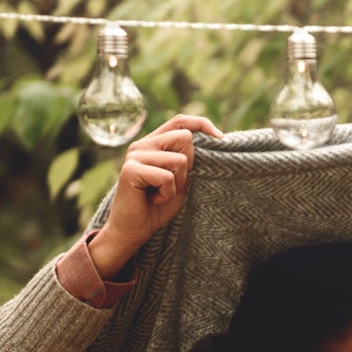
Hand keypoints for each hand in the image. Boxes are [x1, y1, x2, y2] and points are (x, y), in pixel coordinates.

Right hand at [89, 114, 224, 276]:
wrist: (133, 230)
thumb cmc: (157, 206)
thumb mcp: (180, 180)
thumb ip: (188, 160)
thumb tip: (210, 140)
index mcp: (153, 143)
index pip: (180, 121)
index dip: (202, 124)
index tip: (221, 138)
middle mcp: (142, 144)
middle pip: (185, 138)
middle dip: (187, 166)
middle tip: (171, 185)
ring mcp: (135, 155)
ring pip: (179, 160)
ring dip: (177, 184)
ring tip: (160, 193)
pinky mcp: (131, 169)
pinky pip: (166, 177)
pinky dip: (166, 193)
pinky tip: (153, 199)